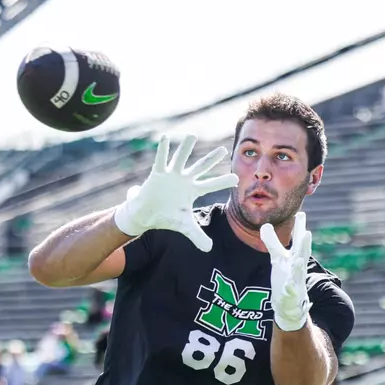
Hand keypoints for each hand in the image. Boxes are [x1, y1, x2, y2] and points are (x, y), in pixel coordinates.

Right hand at [114, 134, 237, 252]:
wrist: (147, 215)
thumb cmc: (167, 217)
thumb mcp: (184, 226)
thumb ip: (197, 236)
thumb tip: (209, 249)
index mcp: (192, 190)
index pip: (211, 185)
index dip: (223, 182)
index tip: (236, 178)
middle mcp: (184, 179)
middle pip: (200, 167)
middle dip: (211, 159)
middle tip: (223, 150)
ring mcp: (171, 175)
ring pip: (181, 159)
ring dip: (186, 148)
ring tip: (192, 136)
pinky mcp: (158, 174)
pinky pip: (161, 160)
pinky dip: (163, 150)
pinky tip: (166, 138)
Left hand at [260, 211, 311, 330]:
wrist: (289, 304)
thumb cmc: (285, 277)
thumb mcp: (278, 259)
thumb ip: (273, 243)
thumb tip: (265, 225)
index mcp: (295, 258)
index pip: (298, 241)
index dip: (299, 228)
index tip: (301, 213)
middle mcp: (297, 268)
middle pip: (302, 255)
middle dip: (304, 244)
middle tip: (307, 232)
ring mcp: (295, 282)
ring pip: (298, 273)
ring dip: (299, 266)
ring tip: (298, 260)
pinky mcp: (290, 296)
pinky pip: (290, 292)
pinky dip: (290, 289)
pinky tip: (288, 286)